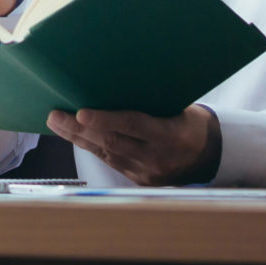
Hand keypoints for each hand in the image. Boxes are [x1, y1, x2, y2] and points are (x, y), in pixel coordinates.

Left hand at [46, 105, 221, 185]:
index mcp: (169, 135)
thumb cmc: (190, 122)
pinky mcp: (139, 180)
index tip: (80, 113)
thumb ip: (149, 103)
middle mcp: (156, 158)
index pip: (132, 125)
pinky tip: (75, 137)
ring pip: (105, 155)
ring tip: (56, 123)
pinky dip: (91, 148)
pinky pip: (110, 163)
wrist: (210, 156)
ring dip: (78, 139)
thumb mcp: (178, 108)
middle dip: (78, 129)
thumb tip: (111, 84)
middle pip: (111, 143)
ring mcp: (146, 173)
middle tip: (54, 115)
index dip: (104, 120)